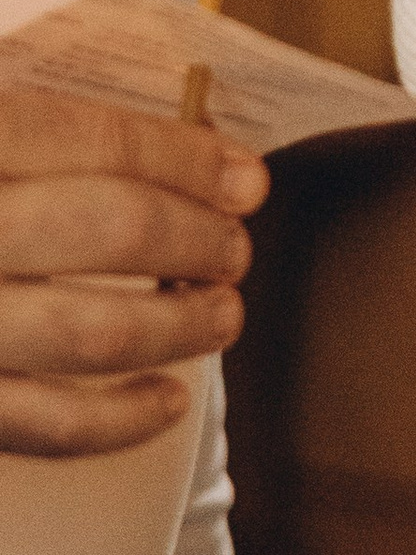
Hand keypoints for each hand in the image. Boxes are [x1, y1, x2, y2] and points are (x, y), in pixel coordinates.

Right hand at [0, 88, 265, 457]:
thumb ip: (32, 129)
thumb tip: (169, 142)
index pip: (95, 142)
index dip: (187, 159)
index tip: (243, 176)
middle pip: (112, 228)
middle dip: (198, 237)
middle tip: (235, 246)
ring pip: (93, 330)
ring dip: (180, 324)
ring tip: (223, 314)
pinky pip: (47, 424)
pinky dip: (119, 419)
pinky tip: (168, 399)